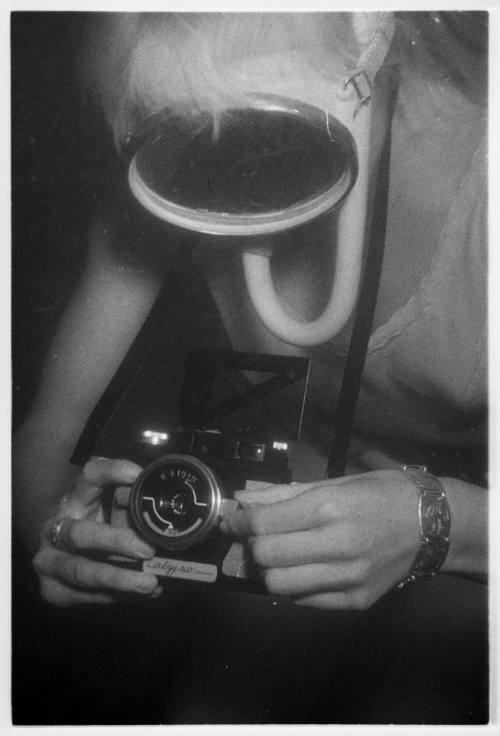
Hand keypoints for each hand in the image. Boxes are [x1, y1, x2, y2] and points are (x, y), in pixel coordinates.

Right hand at [33, 456, 160, 606]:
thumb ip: (132, 508)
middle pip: (80, 533)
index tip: (138, 476)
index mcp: (75, 499)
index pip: (90, 476)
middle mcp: (55, 527)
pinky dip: (118, 596)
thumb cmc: (100, 528)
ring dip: (118, 578)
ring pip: (81, 571)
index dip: (112, 472)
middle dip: (115, 541)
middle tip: (147, 550)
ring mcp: (49, 561)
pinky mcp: (53, 590)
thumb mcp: (115, 512)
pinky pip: (88, 596)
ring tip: (149, 583)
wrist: (65, 560)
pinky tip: (144, 594)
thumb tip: (161, 509)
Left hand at [221, 470, 420, 609]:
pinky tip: (304, 569)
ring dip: (270, 570)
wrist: (434, 524)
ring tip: (280, 556)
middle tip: (258, 537)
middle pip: (267, 556)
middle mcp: (337, 544)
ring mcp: (348, 578)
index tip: (234, 520)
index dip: (240, 522)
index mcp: (329, 507)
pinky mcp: (356, 601)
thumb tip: (244, 500)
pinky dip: (295, 585)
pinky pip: (305, 600)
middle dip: (253, 546)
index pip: (264, 524)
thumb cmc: (382, 493)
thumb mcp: (335, 482)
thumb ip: (285, 494)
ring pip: (279, 585)